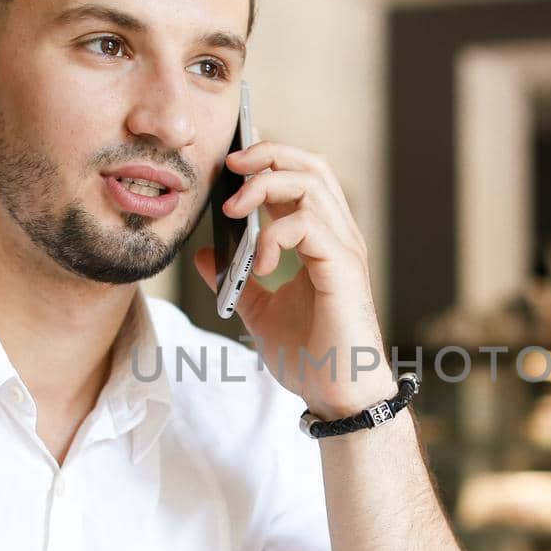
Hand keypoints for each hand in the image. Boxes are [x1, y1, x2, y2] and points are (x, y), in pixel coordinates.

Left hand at [193, 141, 394, 419]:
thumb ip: (235, 278)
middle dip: (267, 155)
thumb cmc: (311, 357)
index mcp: (323, 239)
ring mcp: (344, 249)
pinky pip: (308, 225)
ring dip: (264, 188)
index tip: (230, 166)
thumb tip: (206, 254)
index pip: (304, 176)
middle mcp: (339, 236)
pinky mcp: (343, 268)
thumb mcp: (258, 311)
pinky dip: (275, 235)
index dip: (270, 160)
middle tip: (229, 167)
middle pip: (311, 164)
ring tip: (233, 212)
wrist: (337, 396)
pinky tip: (259, 263)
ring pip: (311, 183)